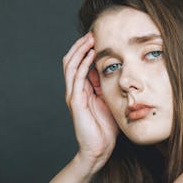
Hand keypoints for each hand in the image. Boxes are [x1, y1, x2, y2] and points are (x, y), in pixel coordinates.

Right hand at [63, 32, 118, 170]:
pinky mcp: (76, 101)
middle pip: (71, 60)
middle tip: (92, 32)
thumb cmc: (106, 129)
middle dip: (80, 45)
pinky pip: (76, 77)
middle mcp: (75, 90)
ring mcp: (73, 95)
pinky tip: (91, 54)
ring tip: (90, 38)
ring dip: (80, 50)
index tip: (98, 37)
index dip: (86, 49)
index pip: (79, 63)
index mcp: (82, 89)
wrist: (99, 150)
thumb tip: (112, 71)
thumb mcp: (109, 101)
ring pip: (70, 65)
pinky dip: (82, 63)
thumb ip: (107, 87)